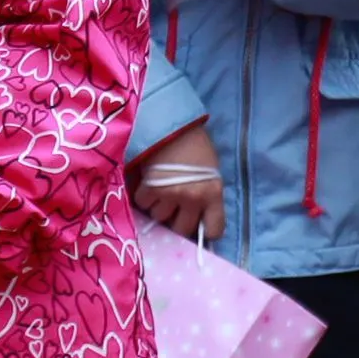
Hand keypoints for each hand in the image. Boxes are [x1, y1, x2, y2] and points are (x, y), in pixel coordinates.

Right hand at [128, 122, 223, 242]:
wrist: (173, 127)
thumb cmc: (196, 148)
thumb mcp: (210, 172)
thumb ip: (206, 195)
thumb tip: (197, 216)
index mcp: (213, 193)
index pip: (215, 229)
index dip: (206, 231)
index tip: (199, 226)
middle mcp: (193, 198)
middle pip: (182, 229)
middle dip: (176, 221)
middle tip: (174, 208)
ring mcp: (171, 194)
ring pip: (159, 217)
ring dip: (158, 207)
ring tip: (161, 190)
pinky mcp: (150, 188)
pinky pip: (143, 204)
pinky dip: (144, 196)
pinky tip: (149, 183)